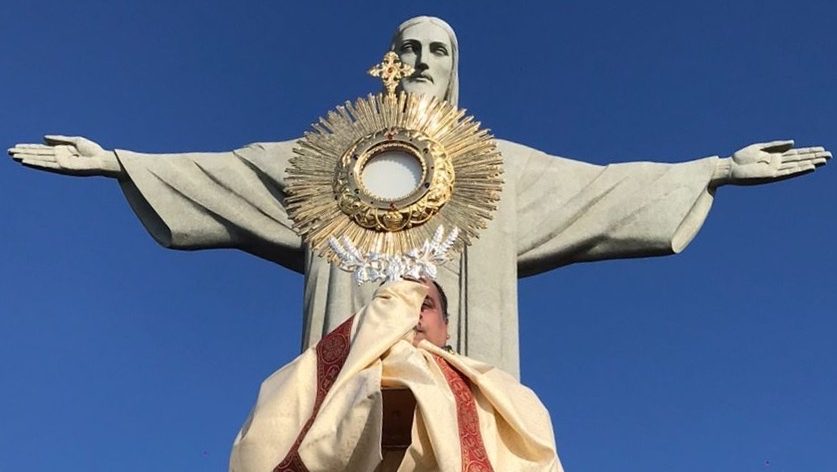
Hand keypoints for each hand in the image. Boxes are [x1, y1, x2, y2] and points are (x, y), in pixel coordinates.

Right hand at [8, 135, 122, 177]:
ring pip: (39, 160)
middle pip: (37, 154)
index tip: (16, 146)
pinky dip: (36, 163)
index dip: (29, 148)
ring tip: (13, 156)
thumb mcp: (75, 141)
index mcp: (61, 151)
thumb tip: (43, 138)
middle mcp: (58, 158)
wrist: (102, 160)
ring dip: (26, 158)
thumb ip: (59, 139)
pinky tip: (26, 161)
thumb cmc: (93, 151)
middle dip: (24, 153)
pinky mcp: (62, 168)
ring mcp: (59, 163)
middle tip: (8, 152)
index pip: (41, 149)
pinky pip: (46, 165)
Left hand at [718, 140, 830, 185]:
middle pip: (800, 159)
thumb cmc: (741, 158)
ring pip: (797, 166)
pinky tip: (810, 167)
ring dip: (811, 163)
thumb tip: (794, 143)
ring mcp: (776, 170)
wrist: (729, 168)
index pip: (796, 153)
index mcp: (775, 156)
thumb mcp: (759, 147)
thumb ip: (776, 145)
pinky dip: (800, 169)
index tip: (822, 149)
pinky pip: (788, 172)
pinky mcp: (771, 176)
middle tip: (830, 155)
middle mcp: (778, 164)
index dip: (809, 151)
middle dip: (814, 157)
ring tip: (824, 160)